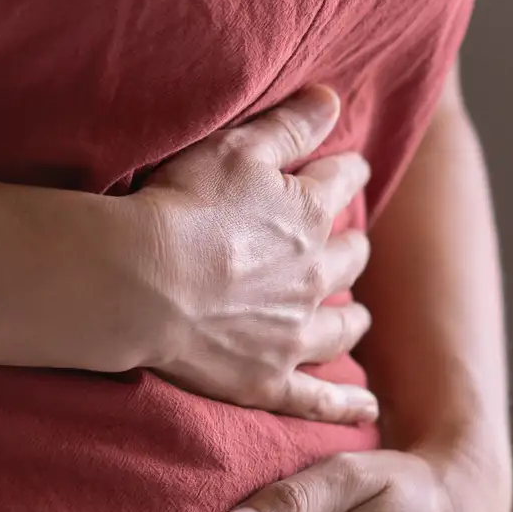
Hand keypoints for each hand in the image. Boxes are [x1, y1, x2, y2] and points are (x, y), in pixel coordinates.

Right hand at [130, 86, 378, 424]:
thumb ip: (289, 125)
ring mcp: (293, 334)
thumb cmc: (184, 208)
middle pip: (347, 259)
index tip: (351, 170)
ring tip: (359, 318)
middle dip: (352, 248)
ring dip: (352, 319)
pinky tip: (368, 412)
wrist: (144, 283)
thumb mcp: (238, 149)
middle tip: (353, 245)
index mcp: (305, 214)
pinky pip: (317, 399)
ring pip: (341, 327)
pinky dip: (345, 406)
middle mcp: (312, 276)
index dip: (345, 174)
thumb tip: (333, 99)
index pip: (337, 185)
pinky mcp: (268, 380)